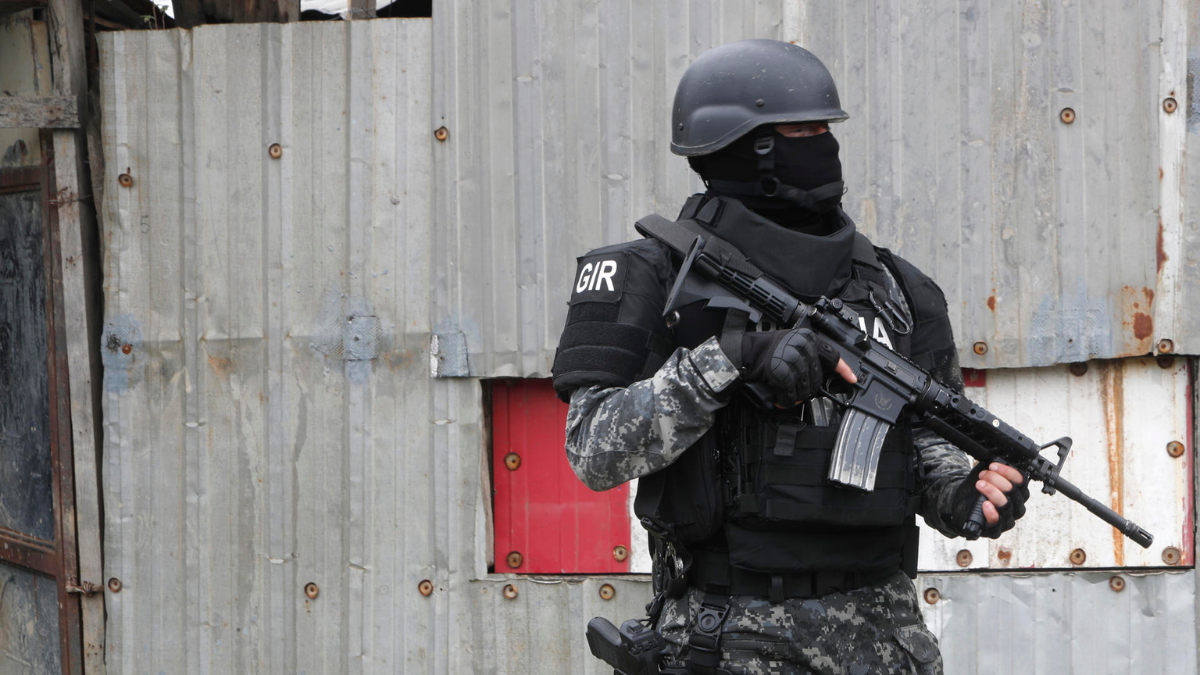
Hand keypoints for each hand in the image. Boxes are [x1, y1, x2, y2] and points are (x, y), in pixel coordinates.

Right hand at [738, 328, 856, 405]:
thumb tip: (821, 373)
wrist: (746, 353)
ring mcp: (794, 360)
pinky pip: (791, 395)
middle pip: (818, 379)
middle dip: (808, 389)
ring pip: (806, 389)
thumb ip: (808, 354)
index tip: (852, 379)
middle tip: (796, 390)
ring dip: (796, 397)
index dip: (843, 370)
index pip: (832, 356)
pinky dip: (785, 401)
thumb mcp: (792, 343)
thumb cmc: (767, 350)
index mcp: (808, 339)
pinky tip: (780, 399)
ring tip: (787, 395)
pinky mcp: (784, 373)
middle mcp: (803, 348)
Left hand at [951, 460, 1029, 536]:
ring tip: (980, 484)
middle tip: (983, 474)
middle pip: (1013, 492)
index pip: (1022, 480)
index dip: (1008, 471)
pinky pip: (997, 523)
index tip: (992, 465)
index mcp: (1018, 491)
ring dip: (992, 492)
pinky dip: (992, 513)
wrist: (962, 505)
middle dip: (997, 479)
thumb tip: (989, 456)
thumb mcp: (985, 476)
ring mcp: (1007, 518)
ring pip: (1006, 506)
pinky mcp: (996, 529)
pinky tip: (985, 504)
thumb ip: (991, 467)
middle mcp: (1016, 506)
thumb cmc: (977, 490)